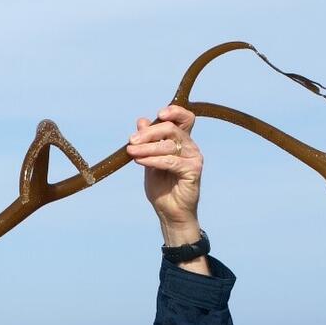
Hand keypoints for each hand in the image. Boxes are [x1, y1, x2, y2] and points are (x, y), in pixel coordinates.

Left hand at [126, 104, 203, 239]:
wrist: (169, 213)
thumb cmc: (161, 187)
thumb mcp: (149, 160)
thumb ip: (147, 142)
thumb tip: (141, 120)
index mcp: (182, 141)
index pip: (185, 118)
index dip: (175, 112)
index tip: (159, 114)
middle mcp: (190, 147)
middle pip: (172, 128)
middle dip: (149, 133)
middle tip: (131, 140)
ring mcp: (194, 158)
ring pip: (169, 145)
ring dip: (147, 147)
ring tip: (131, 151)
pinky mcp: (193, 170)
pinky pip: (170, 161)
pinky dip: (153, 160)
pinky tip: (139, 161)